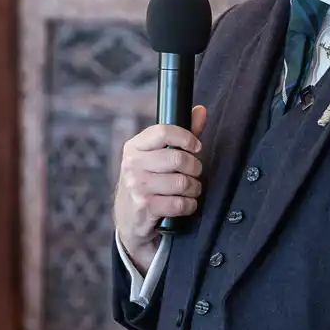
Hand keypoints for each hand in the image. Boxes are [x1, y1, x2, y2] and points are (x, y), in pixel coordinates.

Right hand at [113, 105, 206, 271]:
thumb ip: (179, 135)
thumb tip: (200, 110)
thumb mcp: (155, 158)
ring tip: (190, 190)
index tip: (196, 147)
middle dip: (194, 168)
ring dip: (194, 188)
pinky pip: (180, 203)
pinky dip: (189, 205)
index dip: (186, 137)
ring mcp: (137, 186)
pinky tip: (184, 204)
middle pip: (178, 158)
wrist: (129, 219)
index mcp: (134, 147)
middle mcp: (132, 165)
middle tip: (194, 173)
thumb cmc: (146, 183)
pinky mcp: (145, 207)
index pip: (162, 132)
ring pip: (182, 182)